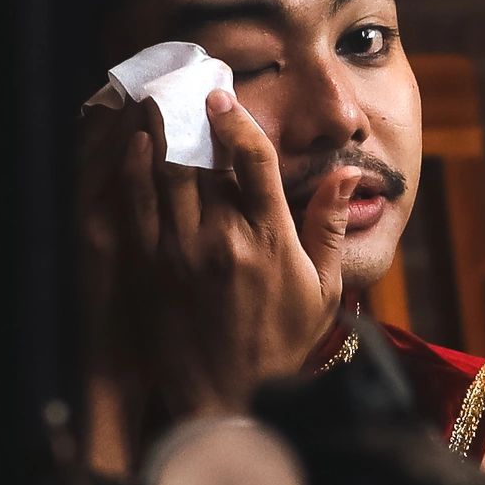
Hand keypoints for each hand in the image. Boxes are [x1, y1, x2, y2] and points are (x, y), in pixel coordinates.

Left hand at [97, 89, 355, 425]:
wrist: (230, 399)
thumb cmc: (284, 345)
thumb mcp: (327, 288)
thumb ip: (331, 224)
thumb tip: (351, 172)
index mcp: (270, 239)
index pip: (253, 160)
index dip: (236, 120)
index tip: (222, 96)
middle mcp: (222, 238)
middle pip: (201, 157)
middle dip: (191, 115)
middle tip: (184, 85)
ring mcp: (180, 252)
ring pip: (163, 172)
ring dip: (159, 131)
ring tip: (158, 101)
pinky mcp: (151, 268)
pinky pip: (135, 205)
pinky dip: (133, 169)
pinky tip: (135, 145)